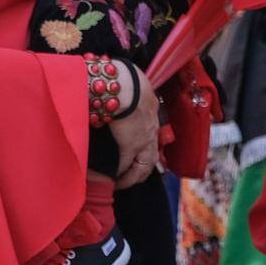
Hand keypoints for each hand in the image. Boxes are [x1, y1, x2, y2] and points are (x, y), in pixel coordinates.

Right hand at [109, 65, 159, 187]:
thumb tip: (116, 91)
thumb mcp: (133, 89)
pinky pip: (126, 165)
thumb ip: (128, 94)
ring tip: (120, 184)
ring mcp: (142, 141)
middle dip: (142, 172)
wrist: (126, 86)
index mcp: (151, 117)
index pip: (152, 141)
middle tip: (131, 179)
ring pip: (142, 167)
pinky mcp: (130, 146)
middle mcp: (151, 132)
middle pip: (151, 160)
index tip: (138, 160)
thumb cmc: (126, 81)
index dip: (146, 152)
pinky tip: (113, 178)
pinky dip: (121, 173)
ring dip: (132, 177)